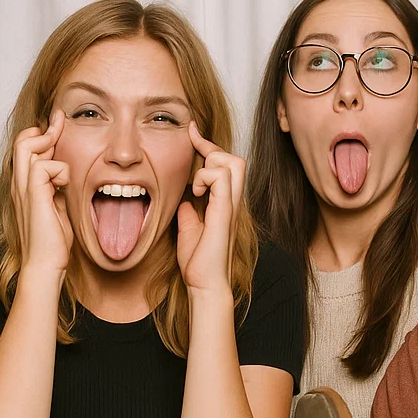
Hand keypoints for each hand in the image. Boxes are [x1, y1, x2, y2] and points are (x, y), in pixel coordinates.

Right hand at [10, 110, 71, 276]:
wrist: (45, 264)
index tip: (58, 126)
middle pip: (23, 141)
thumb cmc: (52, 242)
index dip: (42, 136)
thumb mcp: (57, 206)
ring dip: (48, 143)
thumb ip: (56, 189)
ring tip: (62, 149)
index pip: (28, 151)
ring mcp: (24, 189)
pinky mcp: (33, 196)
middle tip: (61, 120)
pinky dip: (58, 169)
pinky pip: (42, 166)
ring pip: (27, 146)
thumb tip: (62, 174)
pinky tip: (64, 184)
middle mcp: (20, 184)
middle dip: (46, 128)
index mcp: (25, 187)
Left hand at [176, 123, 244, 294]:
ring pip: (232, 163)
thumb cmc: (199, 264)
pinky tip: (195, 191)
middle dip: (212, 148)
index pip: (222, 166)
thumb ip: (188, 213)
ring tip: (195, 183)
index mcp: (224, 205)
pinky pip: (221, 178)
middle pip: (234, 158)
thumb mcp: (188, 230)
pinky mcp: (224, 213)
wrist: (205, 285)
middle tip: (192, 150)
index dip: (207, 146)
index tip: (191, 132)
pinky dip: (206, 177)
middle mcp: (231, 203)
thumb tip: (183, 200)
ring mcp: (230, 207)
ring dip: (210, 164)